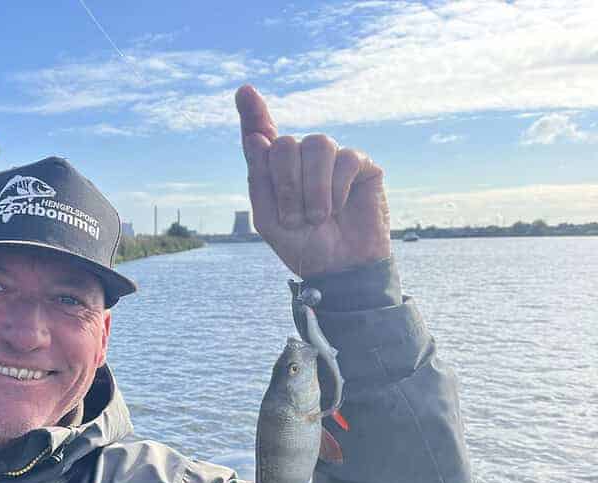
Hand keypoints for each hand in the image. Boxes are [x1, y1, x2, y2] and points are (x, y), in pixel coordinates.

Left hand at [236, 84, 390, 276]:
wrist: (339, 268)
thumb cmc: (303, 246)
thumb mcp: (268, 219)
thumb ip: (259, 180)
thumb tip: (255, 137)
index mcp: (276, 170)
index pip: (262, 134)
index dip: (253, 113)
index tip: (245, 92)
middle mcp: (302, 158)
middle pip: (285, 143)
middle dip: (286, 183)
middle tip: (294, 218)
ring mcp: (332, 159)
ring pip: (316, 144)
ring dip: (311, 188)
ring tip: (316, 218)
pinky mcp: (361, 165)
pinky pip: (344, 159)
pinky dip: (336, 189)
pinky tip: (338, 209)